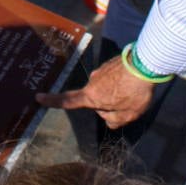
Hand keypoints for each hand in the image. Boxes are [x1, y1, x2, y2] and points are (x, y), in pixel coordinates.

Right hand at [36, 54, 155, 128]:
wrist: (146, 64)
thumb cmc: (135, 92)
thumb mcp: (128, 115)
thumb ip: (114, 121)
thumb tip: (108, 119)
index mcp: (92, 96)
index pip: (69, 100)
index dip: (53, 101)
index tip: (38, 97)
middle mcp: (93, 81)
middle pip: (95, 98)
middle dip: (107, 103)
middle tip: (127, 103)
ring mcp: (101, 70)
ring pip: (105, 88)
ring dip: (116, 91)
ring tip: (134, 91)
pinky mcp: (110, 63)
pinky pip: (113, 77)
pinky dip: (121, 82)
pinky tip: (134, 82)